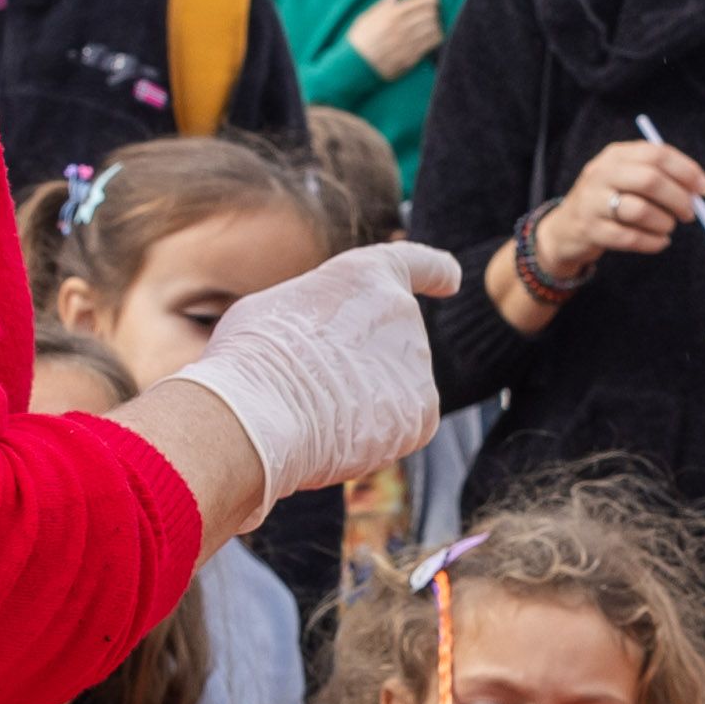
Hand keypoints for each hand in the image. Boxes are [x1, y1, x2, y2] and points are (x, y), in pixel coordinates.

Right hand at [172, 239, 455, 493]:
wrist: (262, 411)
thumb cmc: (252, 356)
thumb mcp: (275, 312)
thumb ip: (316, 320)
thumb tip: (323, 354)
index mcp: (368, 275)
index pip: (416, 264)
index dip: (435, 271)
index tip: (451, 279)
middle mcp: (404, 314)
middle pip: (387, 348)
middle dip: (359, 369)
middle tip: (311, 387)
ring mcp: (419, 366)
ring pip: (389, 393)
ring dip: (360, 405)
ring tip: (316, 411)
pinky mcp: (424, 416)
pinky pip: (398, 429)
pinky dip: (372, 438)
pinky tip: (339, 436)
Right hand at [347, 0, 447, 79]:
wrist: (353, 65)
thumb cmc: (358, 40)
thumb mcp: (367, 17)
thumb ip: (384, 5)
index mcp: (392, 14)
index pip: (422, 2)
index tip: (434, 0)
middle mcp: (402, 27)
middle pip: (431, 14)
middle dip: (435, 12)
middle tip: (434, 13)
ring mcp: (407, 43)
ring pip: (434, 29)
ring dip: (435, 26)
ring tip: (433, 26)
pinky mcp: (410, 57)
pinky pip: (430, 45)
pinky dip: (434, 39)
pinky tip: (431, 38)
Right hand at [537, 137, 704, 275]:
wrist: (566, 228)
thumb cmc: (608, 200)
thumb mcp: (626, 177)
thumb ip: (659, 176)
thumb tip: (699, 190)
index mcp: (615, 154)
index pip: (657, 154)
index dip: (687, 171)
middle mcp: (601, 173)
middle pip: (650, 180)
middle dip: (678, 199)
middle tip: (690, 213)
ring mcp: (593, 201)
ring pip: (640, 210)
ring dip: (664, 222)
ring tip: (668, 228)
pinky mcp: (590, 230)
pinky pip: (629, 238)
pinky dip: (652, 242)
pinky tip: (659, 242)